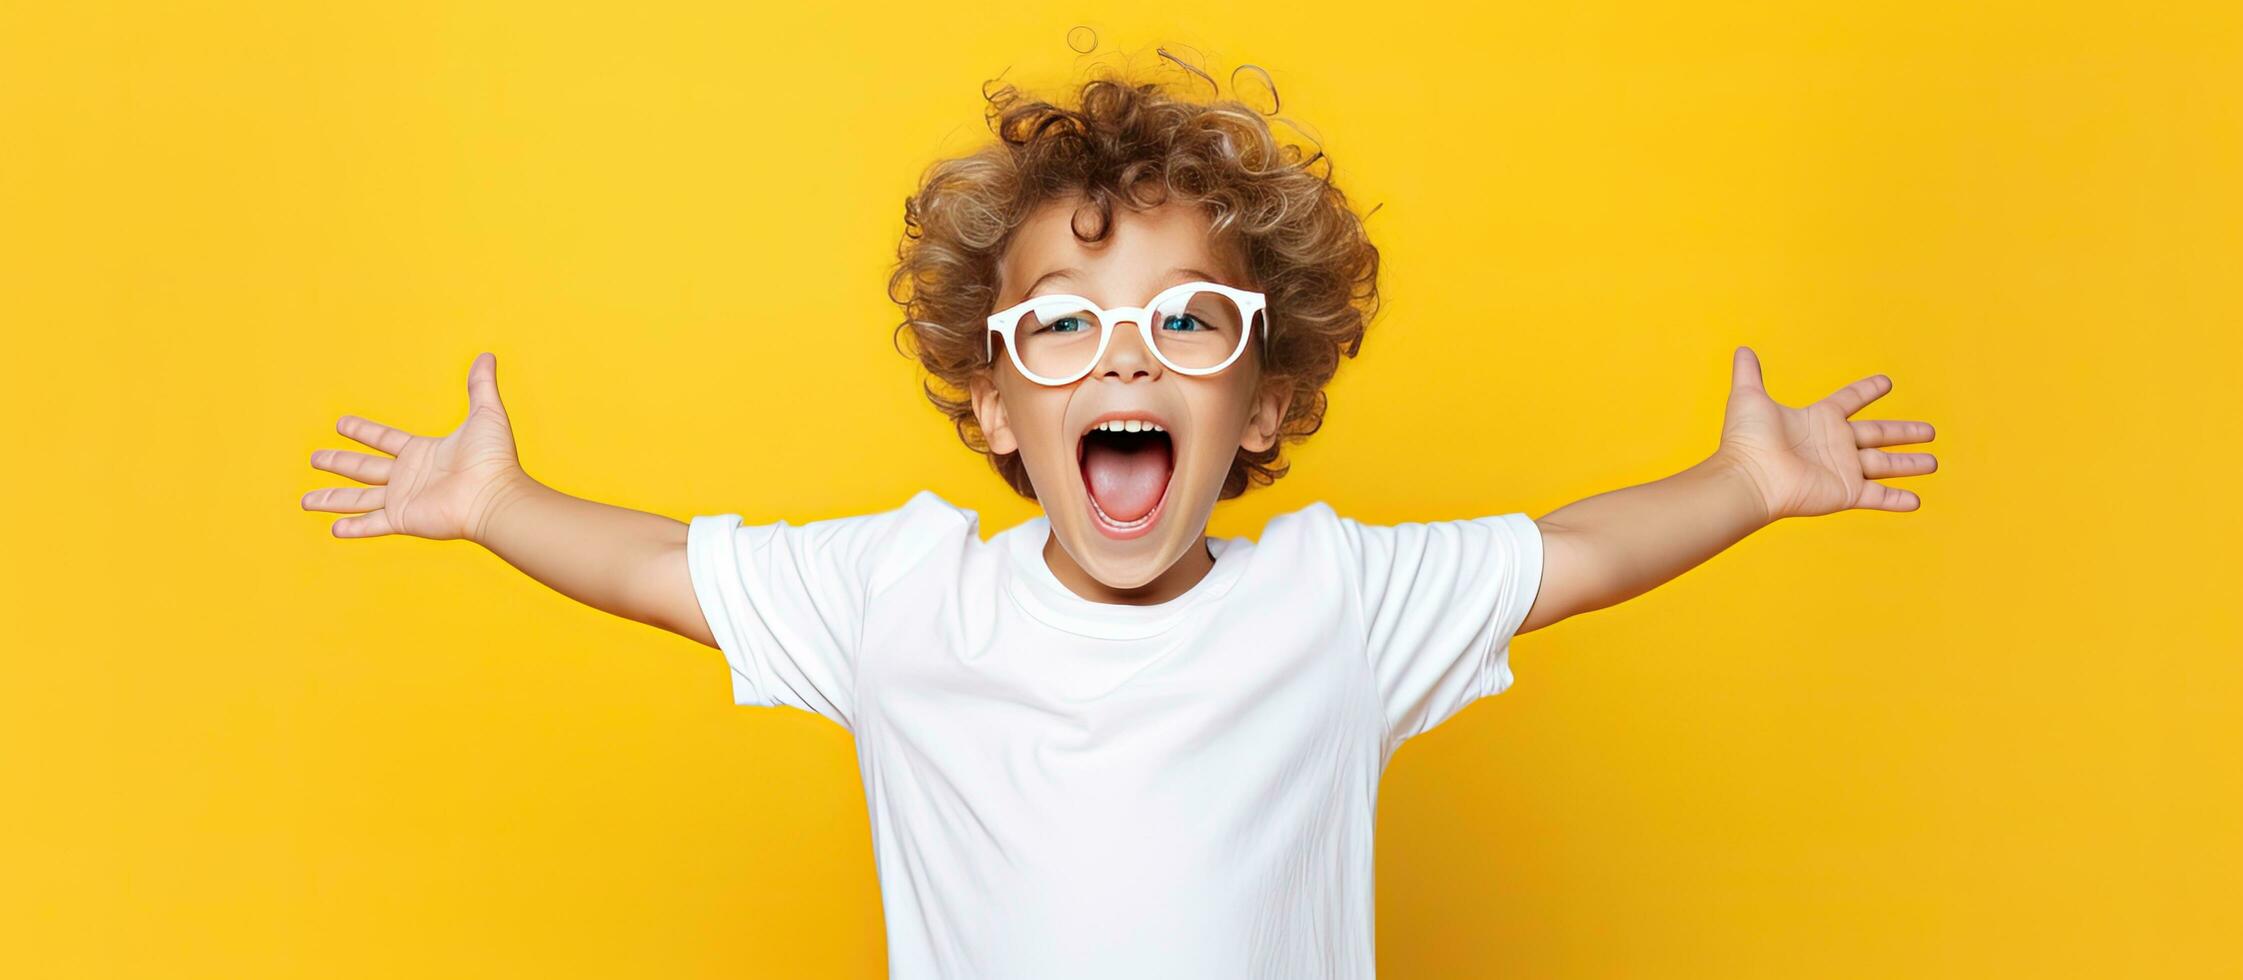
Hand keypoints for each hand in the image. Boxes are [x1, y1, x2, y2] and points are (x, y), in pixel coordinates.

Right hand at [301, 352, 532, 541]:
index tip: (341, 423)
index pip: (384, 439)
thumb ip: (480, 385)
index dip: (363, 431)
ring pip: (358, 499)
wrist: (495, 495)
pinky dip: (352, 527)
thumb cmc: (494, 459)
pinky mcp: (403, 519)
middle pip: (363, 468)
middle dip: (338, 462)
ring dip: (331, 498)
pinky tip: (333, 530)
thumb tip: (487, 355)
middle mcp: (409, 477)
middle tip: (314, 458)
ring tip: (305, 501)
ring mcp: (404, 499)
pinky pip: (371, 524)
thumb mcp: (485, 414)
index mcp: (422, 452)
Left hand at [1713, 346, 1938, 521]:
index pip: (1850, 400)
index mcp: (1819, 419)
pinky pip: (1878, 496)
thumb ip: (1749, 372)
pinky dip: (1897, 499)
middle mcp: (1835, 444)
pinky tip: (1917, 501)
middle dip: (1905, 432)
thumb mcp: (1749, 397)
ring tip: (1934, 463)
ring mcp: (1842, 470)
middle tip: (1930, 430)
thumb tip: (1743, 349)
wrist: (1749, 478)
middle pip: (1878, 434)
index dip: (1867, 391)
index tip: (1886, 382)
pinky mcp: (1846, 492)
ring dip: (1910, 464)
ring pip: (1886, 465)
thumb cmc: (1747, 440)